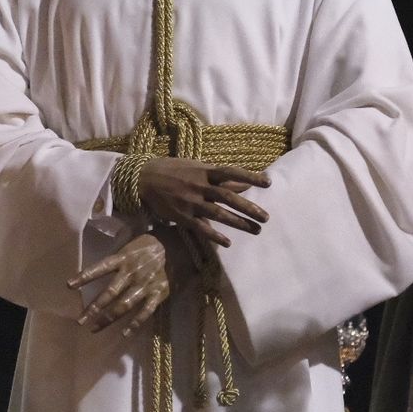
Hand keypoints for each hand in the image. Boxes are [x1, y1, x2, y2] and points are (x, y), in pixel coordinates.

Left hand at [68, 233, 173, 334]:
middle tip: (80, 320)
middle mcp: (132, 272)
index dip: (85, 276)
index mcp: (123, 258)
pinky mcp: (158, 294)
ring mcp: (145, 285)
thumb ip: (114, 259)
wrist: (176, 247)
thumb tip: (93, 269)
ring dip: (109, 318)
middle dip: (94, 307)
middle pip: (110, 292)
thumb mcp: (128, 246)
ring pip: (124, 305)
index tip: (69, 286)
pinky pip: (145, 312)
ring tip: (94, 328)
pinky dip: (135, 324)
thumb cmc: (146, 248)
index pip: (100, 268)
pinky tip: (124, 333)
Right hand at [139, 156, 269, 247]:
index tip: (268, 183)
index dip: (250, 177)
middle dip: (249, 207)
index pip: (231, 172)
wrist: (144, 178)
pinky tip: (227, 243)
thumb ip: (220, 177)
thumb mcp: (197, 168)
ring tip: (256, 230)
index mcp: (204, 171)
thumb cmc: (174, 170)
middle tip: (266, 217)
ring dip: (239, 223)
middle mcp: (199, 186)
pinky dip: (215, 236)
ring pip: (219, 214)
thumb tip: (245, 184)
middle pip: (229, 197)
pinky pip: (201, 228)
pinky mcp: (182, 216)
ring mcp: (191, 202)